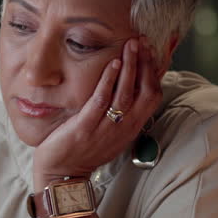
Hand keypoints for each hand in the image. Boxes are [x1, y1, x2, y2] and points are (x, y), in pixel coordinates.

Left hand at [33, 37, 162, 182]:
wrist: (63, 176)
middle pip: (145, 92)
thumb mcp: (110, 132)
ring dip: (130, 67)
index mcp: (131, 127)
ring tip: (130, 46)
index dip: (154, 72)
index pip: (152, 96)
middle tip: (141, 41)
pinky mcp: (86, 127)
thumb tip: (124, 86)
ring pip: (126, 94)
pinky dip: (109, 81)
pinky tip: (113, 64)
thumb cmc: (85, 150)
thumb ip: (120, 113)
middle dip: (145, 64)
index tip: (150, 51)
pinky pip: (102, 101)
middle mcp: (124, 127)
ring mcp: (106, 128)